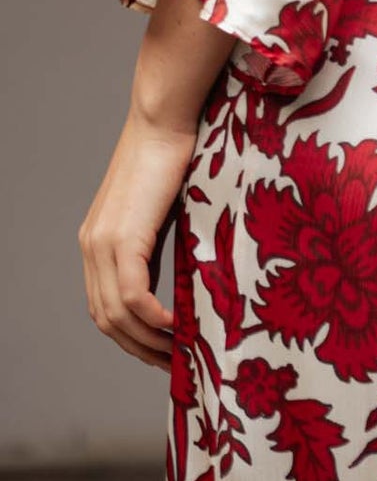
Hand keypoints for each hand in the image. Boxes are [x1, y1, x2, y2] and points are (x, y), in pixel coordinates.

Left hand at [78, 107, 193, 369]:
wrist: (164, 119)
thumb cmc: (173, 155)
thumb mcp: (160, 212)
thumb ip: (157, 247)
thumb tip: (179, 286)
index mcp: (97, 242)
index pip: (104, 306)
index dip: (130, 336)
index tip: (162, 349)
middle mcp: (92, 247)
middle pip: (106, 319)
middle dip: (138, 347)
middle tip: (173, 362)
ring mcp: (103, 243)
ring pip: (117, 313)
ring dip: (148, 340)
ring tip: (179, 350)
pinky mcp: (123, 238)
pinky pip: (133, 295)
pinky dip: (153, 318)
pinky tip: (176, 326)